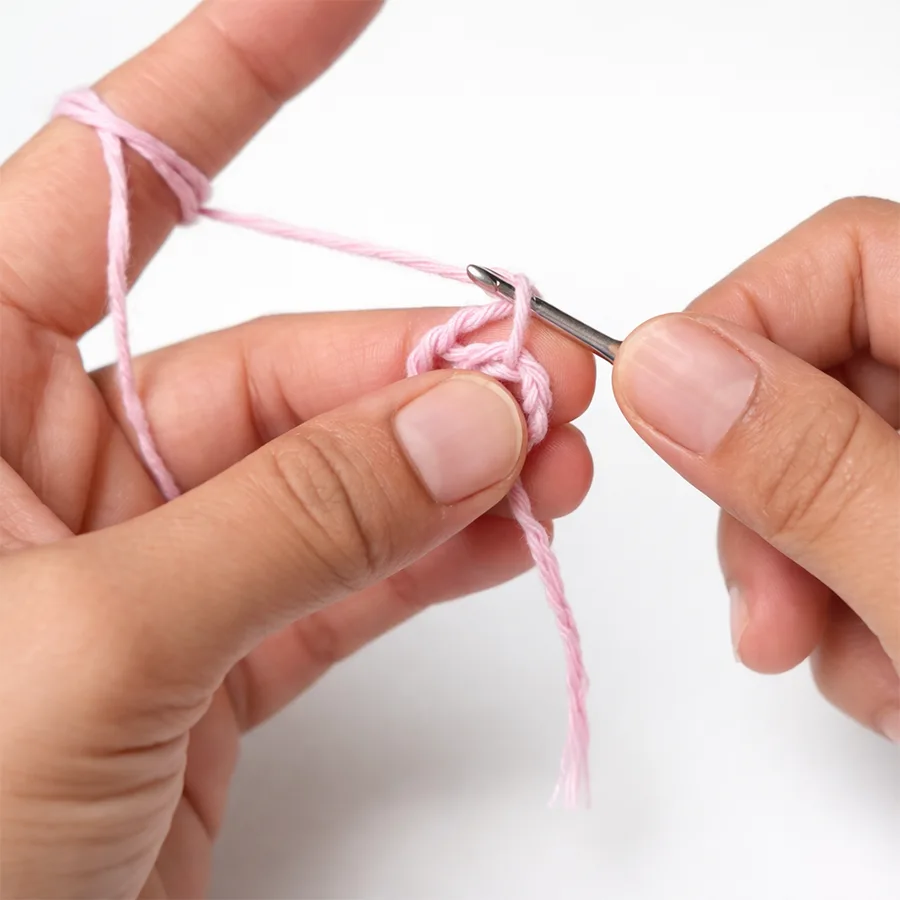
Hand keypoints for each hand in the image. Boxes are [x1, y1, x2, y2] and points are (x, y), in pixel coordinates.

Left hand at [0, 2, 594, 896]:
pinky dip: (429, 554)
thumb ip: (292, 520)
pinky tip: (508, 532)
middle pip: (272, 364)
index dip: (229, 77)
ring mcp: (147, 559)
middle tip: (544, 381)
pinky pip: (342, 574)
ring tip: (554, 461)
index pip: (113, 186)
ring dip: (448, 460)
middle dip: (418, 364)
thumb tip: (463, 423)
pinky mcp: (210, 652)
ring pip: (328, 473)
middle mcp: (51, 460)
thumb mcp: (96, 642)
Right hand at [613, 198, 898, 743]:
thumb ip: (808, 472)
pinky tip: (887, 670)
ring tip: (856, 669)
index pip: (844, 258)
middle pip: (818, 378)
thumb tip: (660, 366)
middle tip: (769, 615)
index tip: (673, 436)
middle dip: (766, 505)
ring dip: (802, 575)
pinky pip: (858, 528)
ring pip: (825, 467)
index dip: (737, 332)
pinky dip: (848, 604)